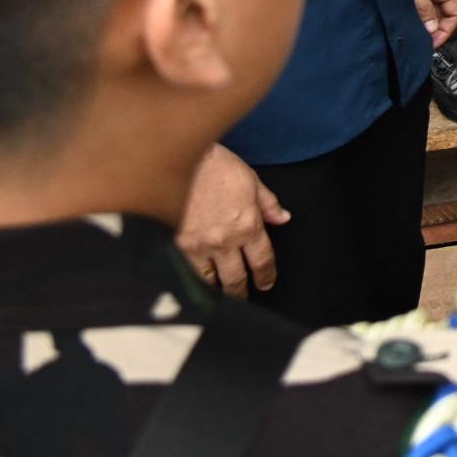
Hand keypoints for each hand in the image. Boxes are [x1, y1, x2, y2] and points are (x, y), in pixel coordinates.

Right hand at [178, 145, 287, 295]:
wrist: (179, 158)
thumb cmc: (215, 165)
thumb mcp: (250, 180)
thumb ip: (267, 203)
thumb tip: (283, 218)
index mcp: (247, 225)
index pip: (262, 260)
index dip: (266, 275)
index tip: (266, 283)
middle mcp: (224, 241)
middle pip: (236, 278)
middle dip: (242, 292)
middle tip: (244, 297)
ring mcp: (197, 246)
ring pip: (210, 281)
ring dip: (217, 291)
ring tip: (220, 295)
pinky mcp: (174, 246)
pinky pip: (186, 273)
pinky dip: (192, 282)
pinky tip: (194, 286)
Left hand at [392, 0, 456, 43]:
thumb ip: (422, 8)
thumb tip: (432, 30)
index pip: (455, 14)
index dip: (445, 31)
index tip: (430, 44)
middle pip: (444, 13)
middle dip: (434, 28)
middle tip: (417, 42)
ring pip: (432, 7)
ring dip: (423, 19)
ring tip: (409, 31)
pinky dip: (416, 10)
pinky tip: (404, 16)